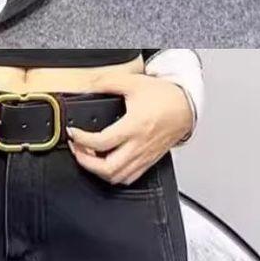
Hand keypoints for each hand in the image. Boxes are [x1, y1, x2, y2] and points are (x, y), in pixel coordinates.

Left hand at [66, 72, 194, 186]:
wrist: (185, 107)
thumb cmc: (164, 97)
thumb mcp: (134, 83)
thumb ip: (108, 82)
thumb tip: (90, 85)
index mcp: (134, 126)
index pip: (101, 142)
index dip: (82, 139)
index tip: (74, 133)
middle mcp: (139, 145)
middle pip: (108, 168)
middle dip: (86, 162)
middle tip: (78, 149)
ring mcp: (144, 156)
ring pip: (117, 177)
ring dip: (98, 171)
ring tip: (89, 157)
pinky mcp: (148, 161)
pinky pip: (129, 178)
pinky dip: (114, 176)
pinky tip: (107, 165)